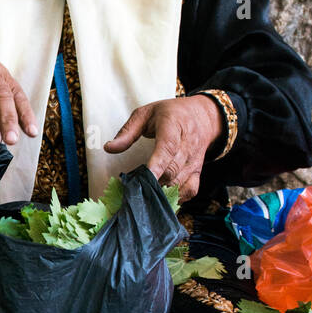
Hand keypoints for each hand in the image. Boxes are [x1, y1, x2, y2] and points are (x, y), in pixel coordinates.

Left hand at [103, 96, 223, 201]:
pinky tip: (161, 197)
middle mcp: (187, 145)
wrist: (202, 117)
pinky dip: (176, 198)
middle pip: (172, 170)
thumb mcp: (145, 114)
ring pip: (179, 183)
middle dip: (153, 182)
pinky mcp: (197, 172)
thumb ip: (127, 132)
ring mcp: (194, 161)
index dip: (157, 164)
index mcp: (173, 126)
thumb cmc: (170, 114)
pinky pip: (189, 191)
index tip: (146, 176)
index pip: (168, 147)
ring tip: (143, 193)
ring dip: (161, 191)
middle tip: (133, 189)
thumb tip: (109, 148)